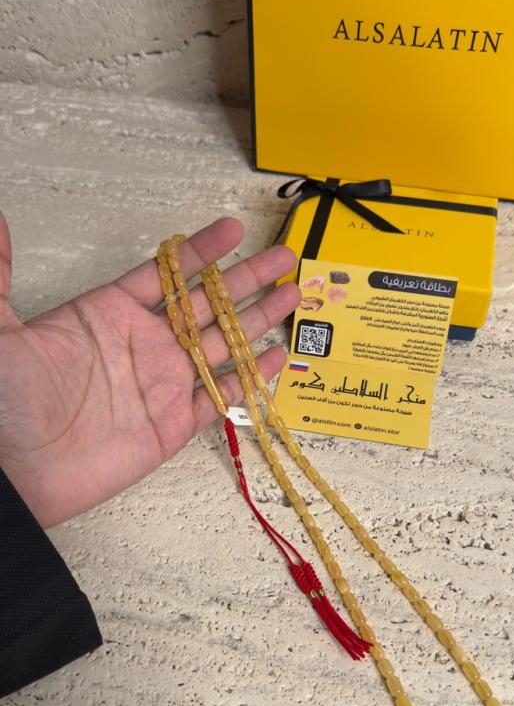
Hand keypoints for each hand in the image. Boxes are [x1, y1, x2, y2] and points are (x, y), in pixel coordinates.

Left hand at [0, 215, 299, 527]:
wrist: (16, 475)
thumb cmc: (4, 403)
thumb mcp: (1, 330)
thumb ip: (0, 272)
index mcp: (107, 314)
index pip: (165, 273)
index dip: (200, 251)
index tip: (231, 230)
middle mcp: (142, 345)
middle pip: (207, 303)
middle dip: (247, 279)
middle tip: (283, 258)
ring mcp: (160, 384)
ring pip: (223, 343)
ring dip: (258, 320)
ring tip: (293, 295)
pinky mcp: (172, 424)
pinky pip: (220, 395)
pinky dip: (250, 377)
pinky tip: (274, 356)